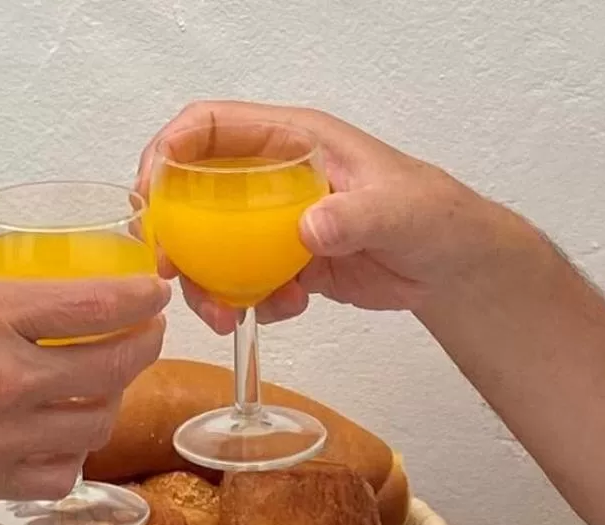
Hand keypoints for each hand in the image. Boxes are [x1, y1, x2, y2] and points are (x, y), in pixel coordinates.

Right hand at [0, 271, 169, 512]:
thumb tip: (23, 291)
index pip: (96, 305)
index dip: (139, 299)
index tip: (153, 293)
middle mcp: (8, 379)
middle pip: (115, 367)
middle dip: (142, 346)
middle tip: (144, 335)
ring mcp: (6, 436)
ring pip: (98, 422)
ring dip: (110, 401)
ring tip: (103, 385)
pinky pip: (64, 472)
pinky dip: (73, 454)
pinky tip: (61, 437)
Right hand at [139, 102, 492, 332]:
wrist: (451, 266)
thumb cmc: (433, 216)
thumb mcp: (399, 210)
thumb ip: (355, 216)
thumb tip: (308, 228)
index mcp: (293, 141)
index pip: (212, 127)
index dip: (170, 150)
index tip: (152, 193)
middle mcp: (276, 178)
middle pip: (197, 193)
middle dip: (175, 233)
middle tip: (171, 272)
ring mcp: (278, 224)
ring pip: (215, 248)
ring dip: (209, 284)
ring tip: (228, 316)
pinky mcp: (288, 264)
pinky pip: (248, 284)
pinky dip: (254, 303)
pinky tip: (286, 308)